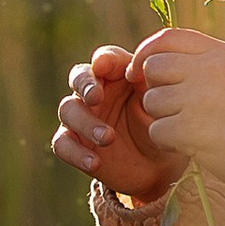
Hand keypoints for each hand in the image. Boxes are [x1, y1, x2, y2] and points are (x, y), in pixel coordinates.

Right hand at [51, 40, 176, 202]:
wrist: (158, 166)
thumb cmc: (160, 126)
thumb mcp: (162, 105)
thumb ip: (151, 85)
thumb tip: (138, 70)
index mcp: (117, 75)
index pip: (106, 59)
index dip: (103, 61)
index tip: (104, 67)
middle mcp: (95, 92)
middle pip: (79, 77)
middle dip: (85, 85)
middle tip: (96, 97)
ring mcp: (82, 117)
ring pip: (68, 110)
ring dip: (85, 123)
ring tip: (108, 138)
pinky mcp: (75, 143)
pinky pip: (62, 144)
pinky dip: (75, 152)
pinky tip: (94, 162)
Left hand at [132, 27, 224, 183]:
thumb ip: (206, 64)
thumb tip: (157, 61)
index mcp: (222, 53)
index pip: (168, 38)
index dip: (146, 52)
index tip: (139, 71)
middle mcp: (208, 68)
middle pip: (154, 68)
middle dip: (156, 90)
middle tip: (176, 109)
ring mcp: (197, 97)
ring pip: (151, 101)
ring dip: (164, 119)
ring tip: (193, 130)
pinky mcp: (188, 128)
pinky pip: (157, 130)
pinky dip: (168, 142)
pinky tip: (192, 146)